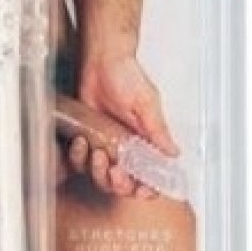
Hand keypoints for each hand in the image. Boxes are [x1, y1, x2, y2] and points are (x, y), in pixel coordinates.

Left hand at [58, 56, 178, 197]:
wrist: (100, 60)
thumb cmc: (126, 75)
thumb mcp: (146, 103)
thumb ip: (157, 130)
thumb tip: (173, 154)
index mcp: (144, 142)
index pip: (149, 177)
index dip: (146, 189)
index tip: (140, 189)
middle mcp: (125, 148)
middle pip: (122, 184)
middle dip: (118, 183)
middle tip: (115, 170)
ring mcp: (104, 145)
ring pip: (99, 177)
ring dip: (97, 170)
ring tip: (97, 152)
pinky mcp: (86, 139)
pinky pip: (79, 161)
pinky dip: (78, 157)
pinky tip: (81, 143)